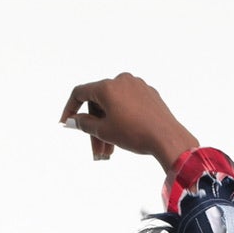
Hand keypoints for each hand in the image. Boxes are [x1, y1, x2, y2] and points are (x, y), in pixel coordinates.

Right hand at [59, 75, 197, 171]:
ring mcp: (137, 85)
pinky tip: (124, 137)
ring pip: (114, 106)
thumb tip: (75, 120)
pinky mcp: (149, 93)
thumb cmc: (134, 133)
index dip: (70, 109)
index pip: (80, 93)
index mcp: (107, 86)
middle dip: (95, 127)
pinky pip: (129, 105)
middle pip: (99, 103)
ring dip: (108, 127)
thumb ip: (85, 124)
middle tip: (96, 150)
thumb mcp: (104, 131)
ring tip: (109, 152)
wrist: (166, 137)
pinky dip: (121, 120)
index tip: (66, 123)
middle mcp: (121, 80)